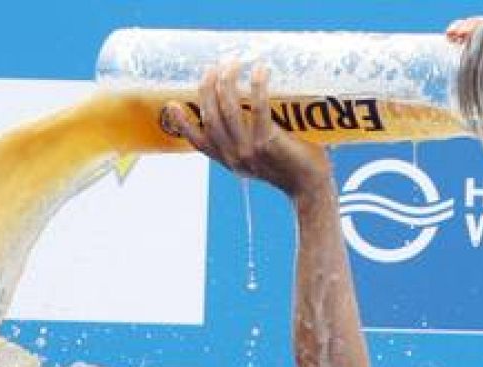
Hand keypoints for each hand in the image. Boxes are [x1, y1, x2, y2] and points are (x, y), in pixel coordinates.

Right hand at [161, 62, 332, 199]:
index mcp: (229, 161)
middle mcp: (234, 157)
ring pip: (228, 110)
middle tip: (214, 67)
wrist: (310, 187)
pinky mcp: (268, 142)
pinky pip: (258, 108)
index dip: (182, 124)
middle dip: (208, 88)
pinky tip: (259, 70)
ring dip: (227, 82)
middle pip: (211, 117)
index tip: (172, 105)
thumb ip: (250, 138)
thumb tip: (249, 103)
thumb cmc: (291, 166)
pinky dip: (257, 86)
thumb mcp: (262, 157)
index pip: (199, 142)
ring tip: (233, 63)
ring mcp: (249, 151)